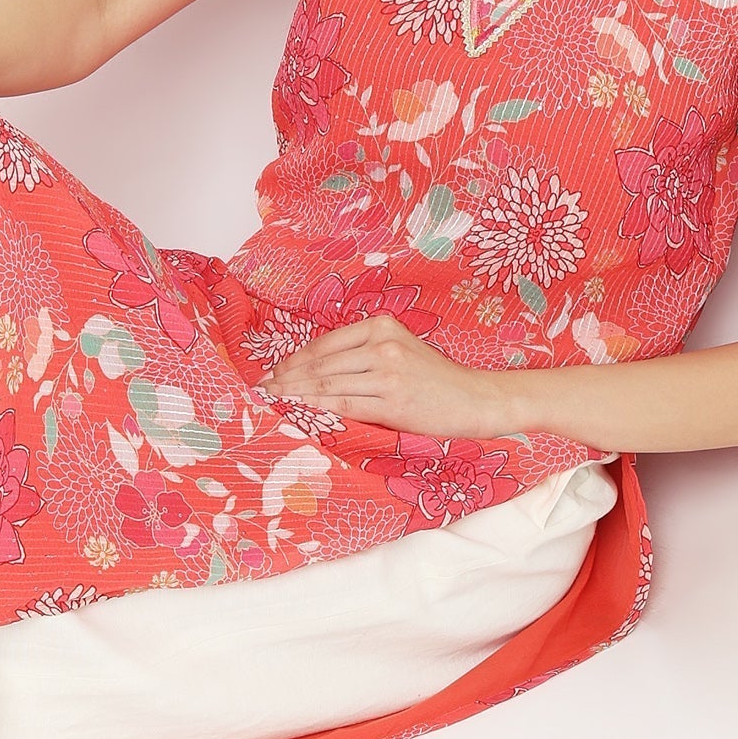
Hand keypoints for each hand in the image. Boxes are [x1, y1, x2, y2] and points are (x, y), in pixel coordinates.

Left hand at [260, 313, 511, 438]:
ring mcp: (388, 374)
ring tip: (274, 400)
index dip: (294, 360)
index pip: (324, 344)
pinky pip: (344, 405)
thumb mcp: (399, 349)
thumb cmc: (433, 378)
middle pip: (321, 364)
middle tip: (262, 388)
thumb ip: (362, 351)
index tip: (273, 372)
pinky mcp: (392, 403)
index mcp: (381, 326)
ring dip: (295, 394)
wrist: (475, 400)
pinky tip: (299, 411)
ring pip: (327, 384)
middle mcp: (382, 346)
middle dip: (287, 378)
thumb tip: (312, 367)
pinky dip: (317, 408)